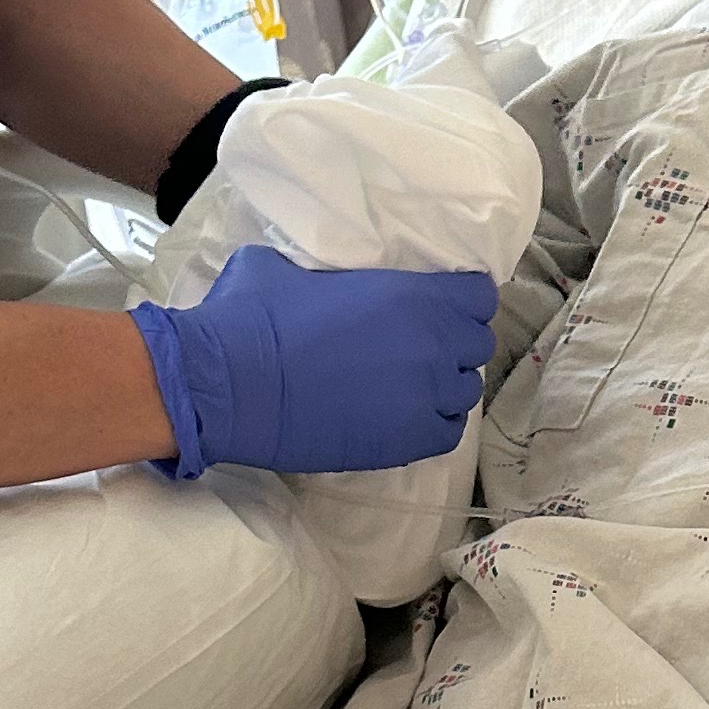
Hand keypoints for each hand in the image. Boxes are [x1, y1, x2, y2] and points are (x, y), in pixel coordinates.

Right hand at [132, 249, 499, 481]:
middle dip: (452, 344)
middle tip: (417, 348)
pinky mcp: (408, 442)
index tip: (437, 307)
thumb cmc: (251, 318)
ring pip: (465, 390)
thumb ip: (321, 267)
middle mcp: (434, 345)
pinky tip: (404, 418)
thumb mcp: (283, 266)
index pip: (479, 295)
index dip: (459, 301)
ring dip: (444, 386)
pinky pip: (448, 431)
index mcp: (413, 295)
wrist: (229, 388)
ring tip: (408, 387)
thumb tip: (309, 271)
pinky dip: (434, 423)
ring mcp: (426, 397)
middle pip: (475, 344)